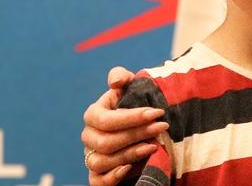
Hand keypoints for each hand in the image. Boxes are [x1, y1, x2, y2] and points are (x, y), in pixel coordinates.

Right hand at [81, 66, 167, 185]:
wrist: (141, 126)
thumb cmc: (134, 103)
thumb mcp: (131, 87)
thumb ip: (121, 77)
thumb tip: (115, 82)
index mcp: (93, 115)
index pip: (106, 120)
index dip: (131, 118)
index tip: (157, 112)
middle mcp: (89, 137)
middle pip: (106, 142)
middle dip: (137, 134)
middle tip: (162, 127)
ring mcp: (91, 156)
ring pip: (102, 161)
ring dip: (130, 154)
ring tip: (154, 145)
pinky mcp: (98, 174)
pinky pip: (97, 181)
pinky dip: (112, 177)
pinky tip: (131, 168)